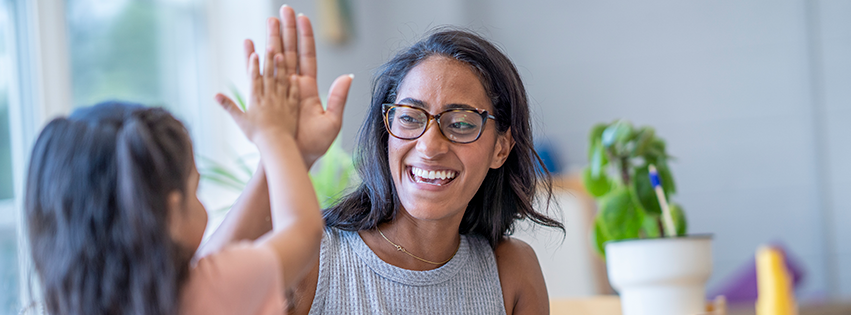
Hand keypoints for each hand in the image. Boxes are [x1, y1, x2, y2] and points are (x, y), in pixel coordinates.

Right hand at [216, 49, 298, 143]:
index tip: (255, 53)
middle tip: (270, 45)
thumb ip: (228, 106)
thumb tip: (215, 95)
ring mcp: (282, 101)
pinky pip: (293, 94)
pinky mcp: (292, 108)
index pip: (254, 78)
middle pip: (269, 75)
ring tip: (281, 55)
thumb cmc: (256, 134)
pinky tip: (294, 76)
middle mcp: (269, 97)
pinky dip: (294, 85)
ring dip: (281, 67)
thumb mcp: (239, 120)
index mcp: (256, 99)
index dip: (254, 65)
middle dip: (269, 60)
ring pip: (281, 81)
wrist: (275, 144)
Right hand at [250, 6, 352, 166]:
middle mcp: (294, 85)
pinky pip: (260, 73)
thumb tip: (348, 76)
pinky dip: (254, 58)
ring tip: (269, 20)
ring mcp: (279, 89)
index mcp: (309, 88)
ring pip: (275, 58)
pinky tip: (250, 43)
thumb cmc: (314, 144)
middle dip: (287, 30)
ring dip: (273, 38)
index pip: (307, 56)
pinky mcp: (267, 96)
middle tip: (283, 10)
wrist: (295, 157)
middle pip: (291, 51)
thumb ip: (338, 98)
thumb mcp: (332, 121)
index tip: (302, 18)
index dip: (305, 37)